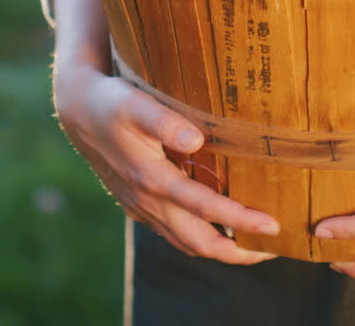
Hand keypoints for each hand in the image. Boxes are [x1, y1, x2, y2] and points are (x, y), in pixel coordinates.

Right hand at [53, 62, 280, 264]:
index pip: (204, 208)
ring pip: (186, 243)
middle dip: (239, 251)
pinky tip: (222, 230)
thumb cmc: (111, 103)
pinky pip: (175, 234)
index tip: (272, 224)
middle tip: (275, 248)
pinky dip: (202, 239)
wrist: (78, 111)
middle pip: (199, 242)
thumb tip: (196, 139)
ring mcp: (142, 207)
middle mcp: (147, 201)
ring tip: (257, 246)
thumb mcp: (134, 103)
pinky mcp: (139, 206)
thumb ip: (164, 121)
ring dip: (222, 249)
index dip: (240, 220)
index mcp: (151, 178)